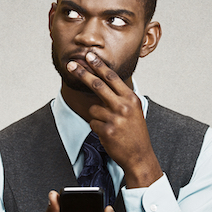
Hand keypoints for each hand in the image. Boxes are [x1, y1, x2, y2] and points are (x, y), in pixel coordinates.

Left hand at [66, 51, 163, 187]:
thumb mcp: (134, 110)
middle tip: (71, 64)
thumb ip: (120, 97)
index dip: (99, 66)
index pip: (112, 78)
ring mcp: (115, 118)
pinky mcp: (107, 130)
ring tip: (111, 126)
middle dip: (82, 73)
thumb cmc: (135, 132)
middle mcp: (124, 106)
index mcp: (131, 98)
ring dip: (98, 117)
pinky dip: (98, 128)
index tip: (89, 56)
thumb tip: (101, 82)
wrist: (140, 155)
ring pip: (93, 109)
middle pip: (97, 85)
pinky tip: (109, 134)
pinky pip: (93, 123)